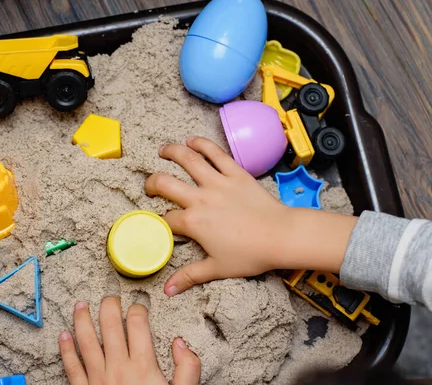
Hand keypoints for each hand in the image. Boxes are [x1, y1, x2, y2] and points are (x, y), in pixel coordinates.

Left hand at [59, 297, 200, 384]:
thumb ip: (188, 369)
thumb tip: (180, 342)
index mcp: (144, 366)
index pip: (138, 324)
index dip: (138, 308)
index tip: (139, 306)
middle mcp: (118, 368)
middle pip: (110, 324)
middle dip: (109, 305)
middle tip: (110, 297)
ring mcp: (98, 379)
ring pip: (86, 341)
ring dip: (81, 320)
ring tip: (80, 305)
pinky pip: (71, 367)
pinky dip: (66, 350)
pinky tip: (63, 336)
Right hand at [145, 136, 357, 295]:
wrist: (281, 236)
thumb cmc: (250, 254)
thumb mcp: (217, 269)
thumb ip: (189, 276)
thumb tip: (168, 290)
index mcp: (194, 222)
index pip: (167, 219)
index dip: (161, 222)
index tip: (162, 224)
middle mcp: (200, 198)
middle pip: (165, 183)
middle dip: (152, 183)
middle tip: (150, 185)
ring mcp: (218, 182)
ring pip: (188, 160)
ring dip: (171, 152)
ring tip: (163, 150)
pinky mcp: (235, 173)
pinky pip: (216, 154)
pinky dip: (202, 144)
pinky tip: (192, 140)